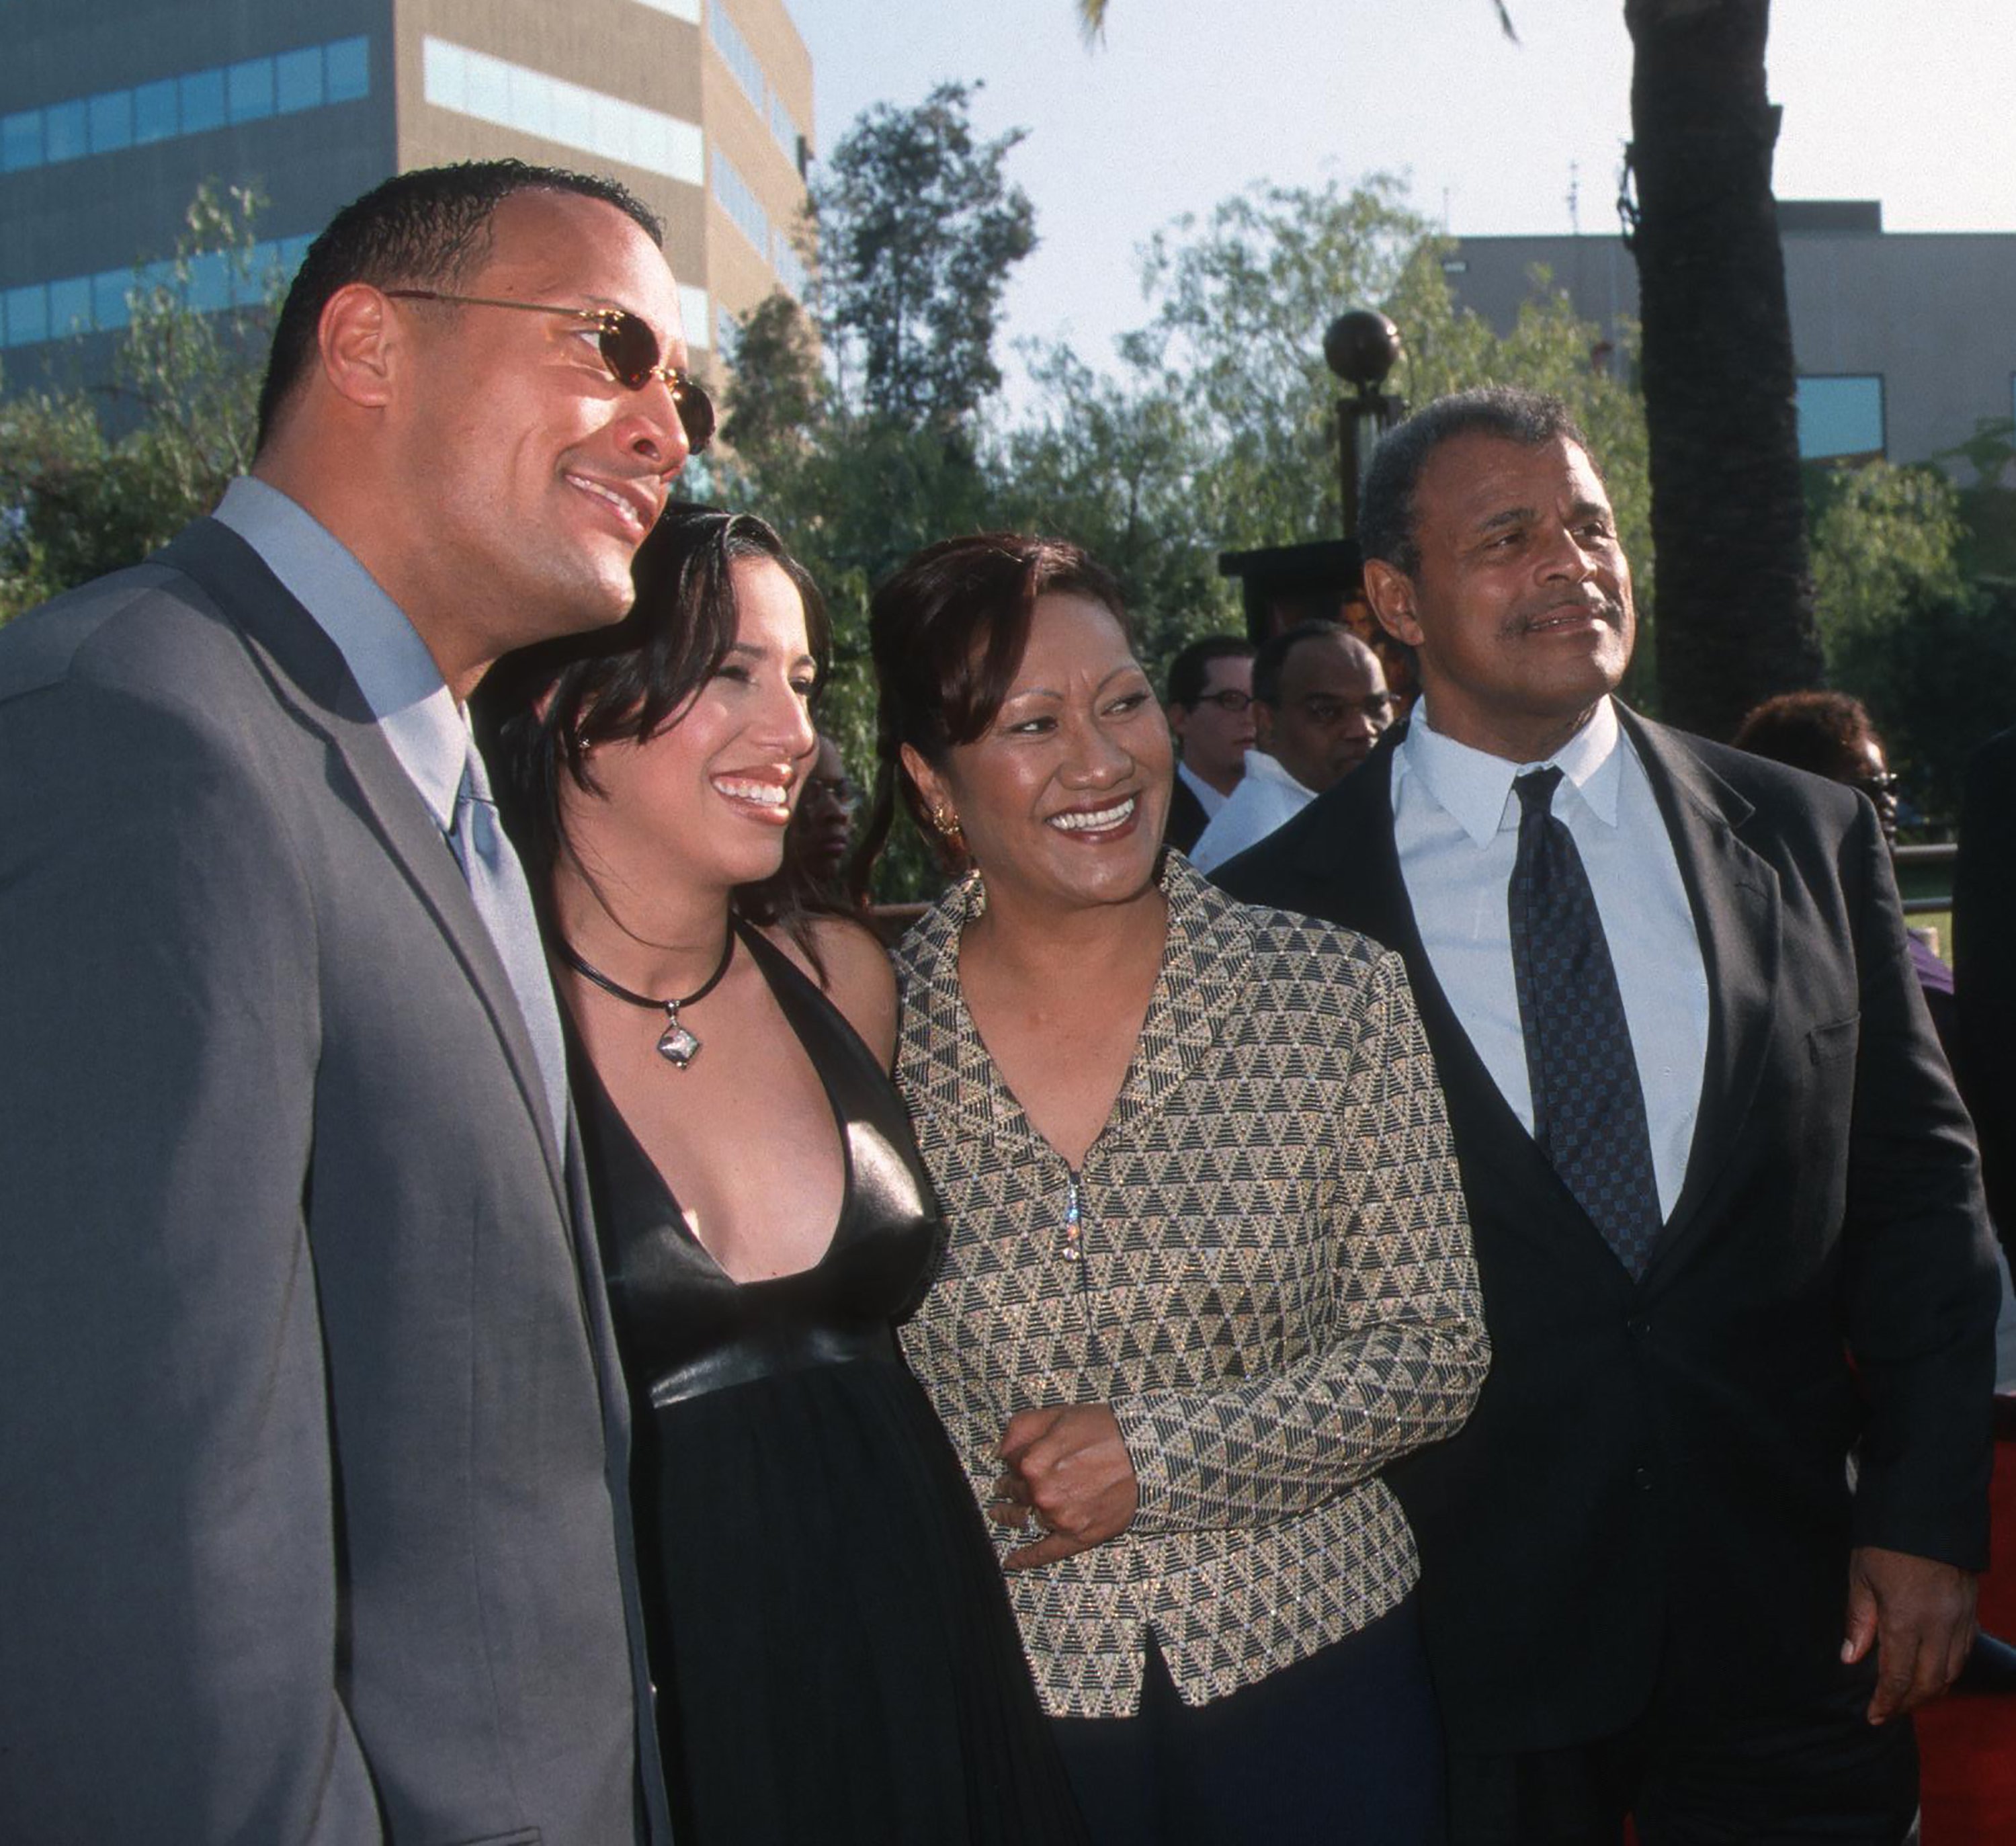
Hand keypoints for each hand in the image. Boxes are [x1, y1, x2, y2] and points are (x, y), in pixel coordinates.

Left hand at [988, 1404, 1138, 1570]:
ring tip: (1000, 1513)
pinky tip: (1012, 1560)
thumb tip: (997, 1449)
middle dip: (1009, 1485)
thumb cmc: (1106, 1430)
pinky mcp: (1078, 1536)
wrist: (1148, 1454)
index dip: (1012, 1458)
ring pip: (1024, 1519)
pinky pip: (1045, 1552)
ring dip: (1009, 1516)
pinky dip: (1026, 1558)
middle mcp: (1042, 1493)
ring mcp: (1059, 1517)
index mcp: (1033, 1462)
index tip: (1014, 1458)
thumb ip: (1021, 1429)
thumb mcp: (1058, 1414)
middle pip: (1014, 1490)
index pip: (1008, 1463)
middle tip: (1005, 1483)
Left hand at [1842, 1544, 1977, 1722]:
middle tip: (1888, 1712)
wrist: (1927, 1510)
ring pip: (1952, 1672)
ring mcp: (1961, 1620)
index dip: (1887, 1701)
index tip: (1873, 1716)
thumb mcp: (1861, 1577)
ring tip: (1908, 1698)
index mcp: (1907, 1620)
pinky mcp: (1972, 1611)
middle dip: (1909, 1703)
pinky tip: (1933, 1672)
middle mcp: (1940, 1627)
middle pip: (1929, 1682)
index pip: (1899, 1676)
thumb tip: (1851, 1658)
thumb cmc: (1885, 1542)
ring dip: (1931, 1690)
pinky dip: (1949, 1670)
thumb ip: (1859, 1621)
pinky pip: (1964, 1653)